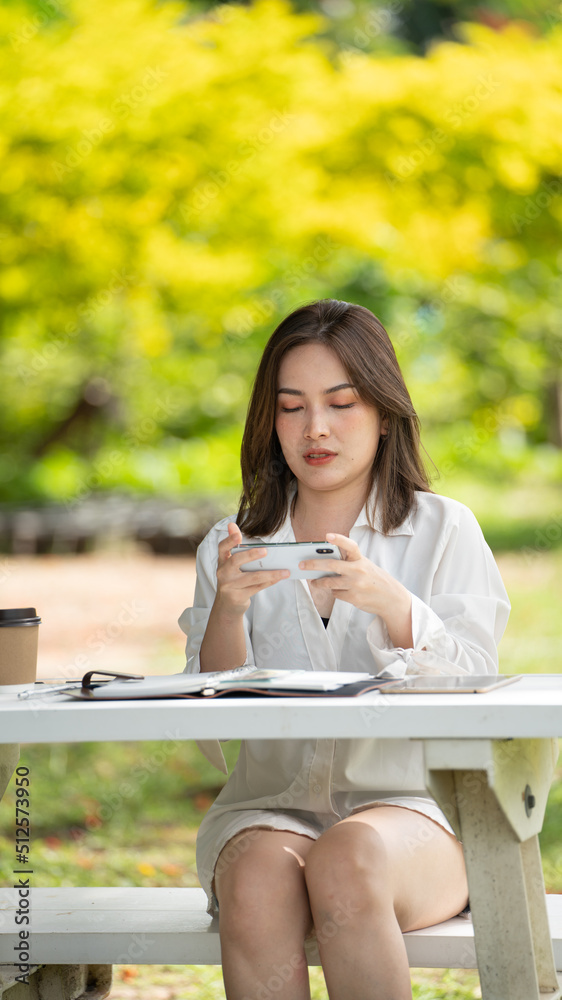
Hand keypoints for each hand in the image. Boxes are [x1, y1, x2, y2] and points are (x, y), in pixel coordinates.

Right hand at [214, 522, 289, 616]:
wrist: (227, 606)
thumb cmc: (233, 580)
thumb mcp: (232, 566)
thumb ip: (237, 549)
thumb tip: (239, 530)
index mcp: (222, 561)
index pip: (222, 547)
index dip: (229, 539)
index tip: (236, 531)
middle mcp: (223, 572)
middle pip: (236, 561)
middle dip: (250, 555)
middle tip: (265, 551)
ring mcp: (229, 586)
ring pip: (253, 577)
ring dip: (271, 573)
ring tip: (285, 571)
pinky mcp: (237, 596)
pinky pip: (257, 587)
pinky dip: (270, 582)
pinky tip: (279, 578)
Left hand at [299, 532, 412, 647]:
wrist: (391, 599)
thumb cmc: (374, 579)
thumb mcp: (366, 566)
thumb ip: (349, 563)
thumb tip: (324, 565)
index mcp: (361, 560)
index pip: (350, 546)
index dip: (339, 539)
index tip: (327, 535)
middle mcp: (358, 570)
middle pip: (330, 565)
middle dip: (312, 564)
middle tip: (301, 565)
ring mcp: (356, 585)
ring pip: (329, 582)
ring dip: (319, 582)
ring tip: (314, 582)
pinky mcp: (353, 597)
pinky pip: (336, 594)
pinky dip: (335, 592)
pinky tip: (341, 591)